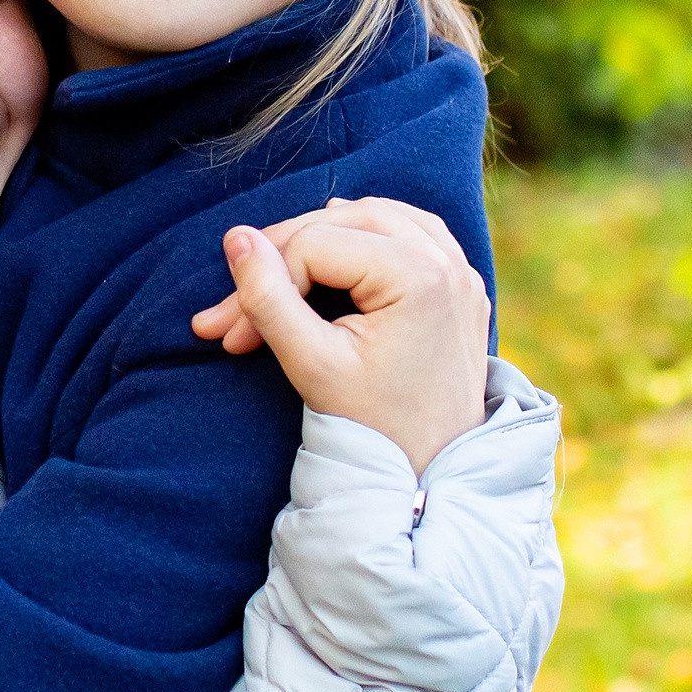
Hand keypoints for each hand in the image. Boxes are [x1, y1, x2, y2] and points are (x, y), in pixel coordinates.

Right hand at [191, 198, 489, 472]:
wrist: (434, 475)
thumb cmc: (374, 427)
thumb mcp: (311, 364)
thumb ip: (269, 298)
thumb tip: (236, 239)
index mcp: (417, 275)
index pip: (313, 247)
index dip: (262, 284)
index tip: (229, 332)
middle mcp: (447, 262)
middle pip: (343, 220)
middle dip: (282, 258)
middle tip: (237, 303)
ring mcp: (460, 271)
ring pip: (378, 216)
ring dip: (324, 235)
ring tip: (279, 266)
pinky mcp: (462, 285)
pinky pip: (413, 231)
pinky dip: (370, 235)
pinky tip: (342, 252)